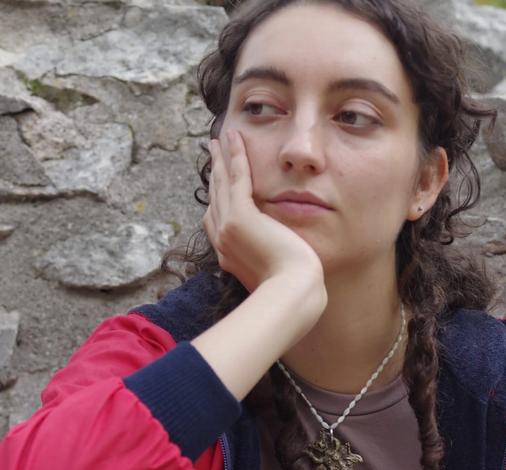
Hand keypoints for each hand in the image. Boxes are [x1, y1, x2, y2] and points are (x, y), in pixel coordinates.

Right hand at [203, 130, 324, 294]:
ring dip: (221, 159)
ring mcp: (227, 228)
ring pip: (222, 185)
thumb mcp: (274, 272)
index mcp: (228, 253)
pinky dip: (234, 157)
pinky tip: (234, 139)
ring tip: (219, 140)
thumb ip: (269, 258)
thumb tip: (278, 256)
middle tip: (213, 151)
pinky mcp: (240, 217)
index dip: (218, 195)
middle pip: (215, 198)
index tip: (220, 181)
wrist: (291, 294)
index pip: (218, 218)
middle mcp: (221, 240)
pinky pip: (235, 179)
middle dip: (214, 173)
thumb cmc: (291, 289)